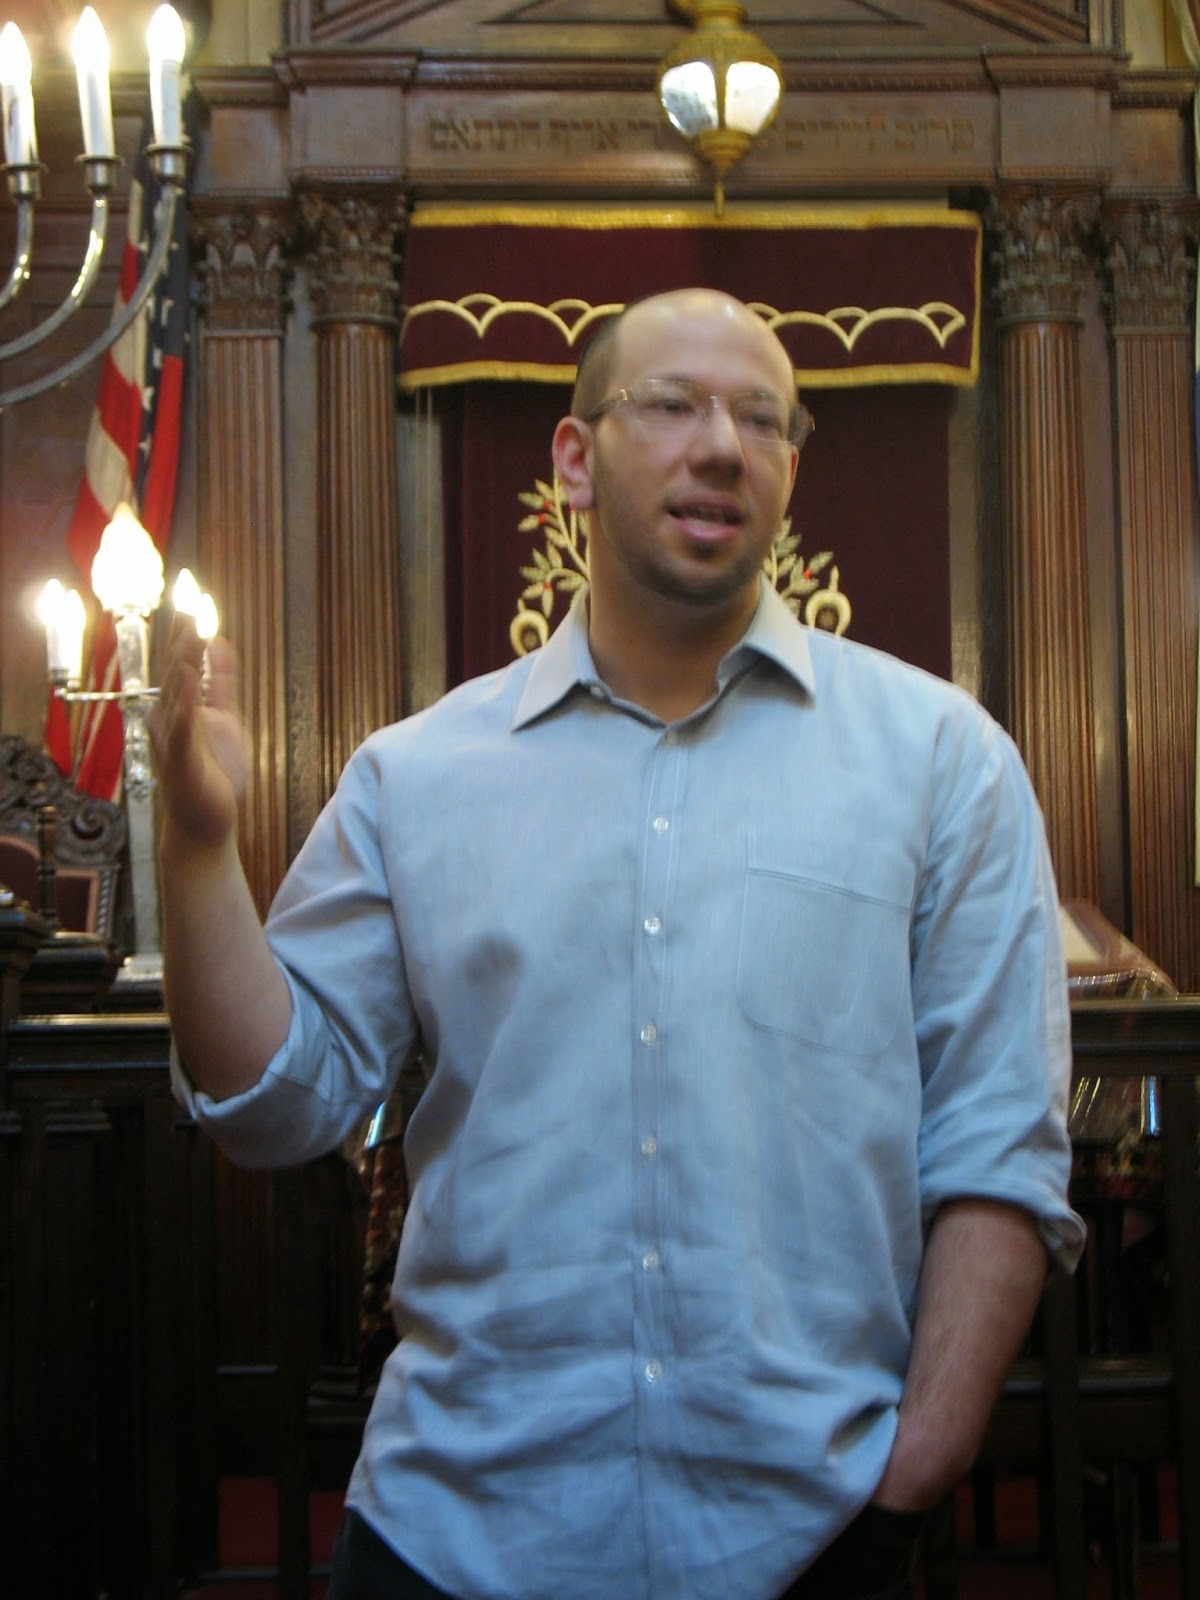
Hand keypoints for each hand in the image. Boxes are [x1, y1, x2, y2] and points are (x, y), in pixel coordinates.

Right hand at [147, 612, 249, 850]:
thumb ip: (223, 683)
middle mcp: (169, 719)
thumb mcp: (226, 719)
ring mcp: (173, 739)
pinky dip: (185, 705)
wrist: (206, 822)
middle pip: (174, 673)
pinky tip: (190, 683)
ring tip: (190, 635)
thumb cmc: (212, 772)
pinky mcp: (183, 761)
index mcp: (179, 707)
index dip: (185, 634)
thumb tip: (221, 644)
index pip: (181, 664)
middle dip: (181, 641)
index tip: (191, 603)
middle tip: (187, 609)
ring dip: (183, 665)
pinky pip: (183, 729)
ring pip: (176, 696)